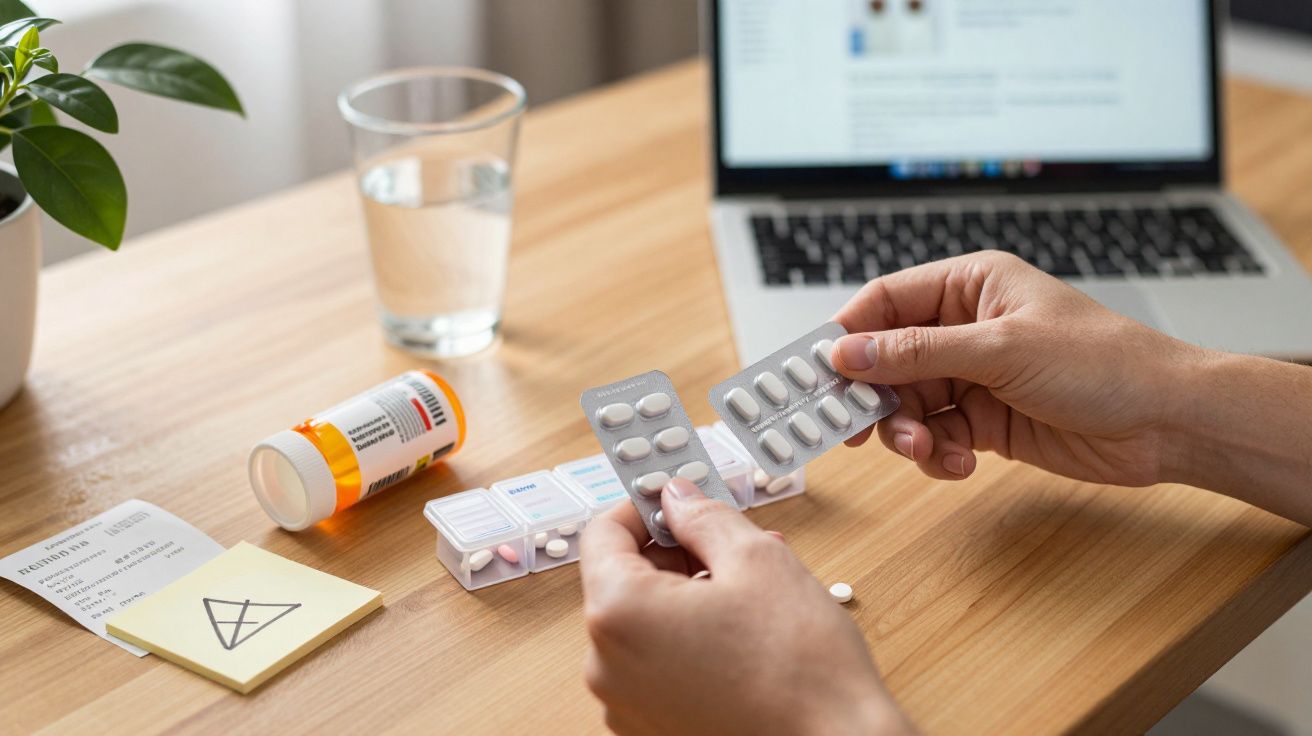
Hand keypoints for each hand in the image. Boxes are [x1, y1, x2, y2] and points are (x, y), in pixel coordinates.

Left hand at [580, 478, 914, 735]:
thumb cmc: (800, 667)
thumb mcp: (757, 559)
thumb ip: (704, 517)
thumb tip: (677, 498)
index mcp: (620, 614)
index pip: (601, 535)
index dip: (641, 508)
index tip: (676, 501)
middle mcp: (607, 667)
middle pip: (622, 582)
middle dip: (673, 555)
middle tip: (728, 544)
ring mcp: (626, 706)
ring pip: (644, 626)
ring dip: (687, 597)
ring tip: (749, 591)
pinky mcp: (652, 730)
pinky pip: (657, 668)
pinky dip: (689, 642)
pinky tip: (741, 635)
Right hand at [831, 252, 1200, 485]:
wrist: (1167, 422)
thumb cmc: (1103, 363)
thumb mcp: (1000, 350)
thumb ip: (916, 353)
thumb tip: (848, 352)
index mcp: (970, 285)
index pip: (886, 301)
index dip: (847, 334)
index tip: (816, 371)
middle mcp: (966, 328)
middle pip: (887, 359)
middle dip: (872, 396)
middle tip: (849, 427)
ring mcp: (974, 376)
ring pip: (907, 404)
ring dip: (907, 433)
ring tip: (925, 450)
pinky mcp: (984, 421)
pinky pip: (935, 436)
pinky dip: (936, 455)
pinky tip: (959, 464)